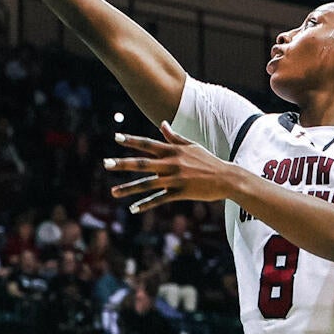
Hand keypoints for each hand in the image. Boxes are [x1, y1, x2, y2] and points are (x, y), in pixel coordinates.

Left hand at [105, 126, 237, 212]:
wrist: (227, 177)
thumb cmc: (208, 161)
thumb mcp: (191, 146)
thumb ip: (174, 137)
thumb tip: (162, 124)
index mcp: (173, 151)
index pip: (148, 144)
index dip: (132, 141)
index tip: (116, 137)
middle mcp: (171, 163)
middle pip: (143, 163)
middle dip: (123, 163)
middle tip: (106, 164)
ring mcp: (175, 179)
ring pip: (147, 184)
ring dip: (129, 188)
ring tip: (113, 192)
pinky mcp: (180, 192)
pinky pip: (160, 199)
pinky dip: (146, 204)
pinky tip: (133, 209)